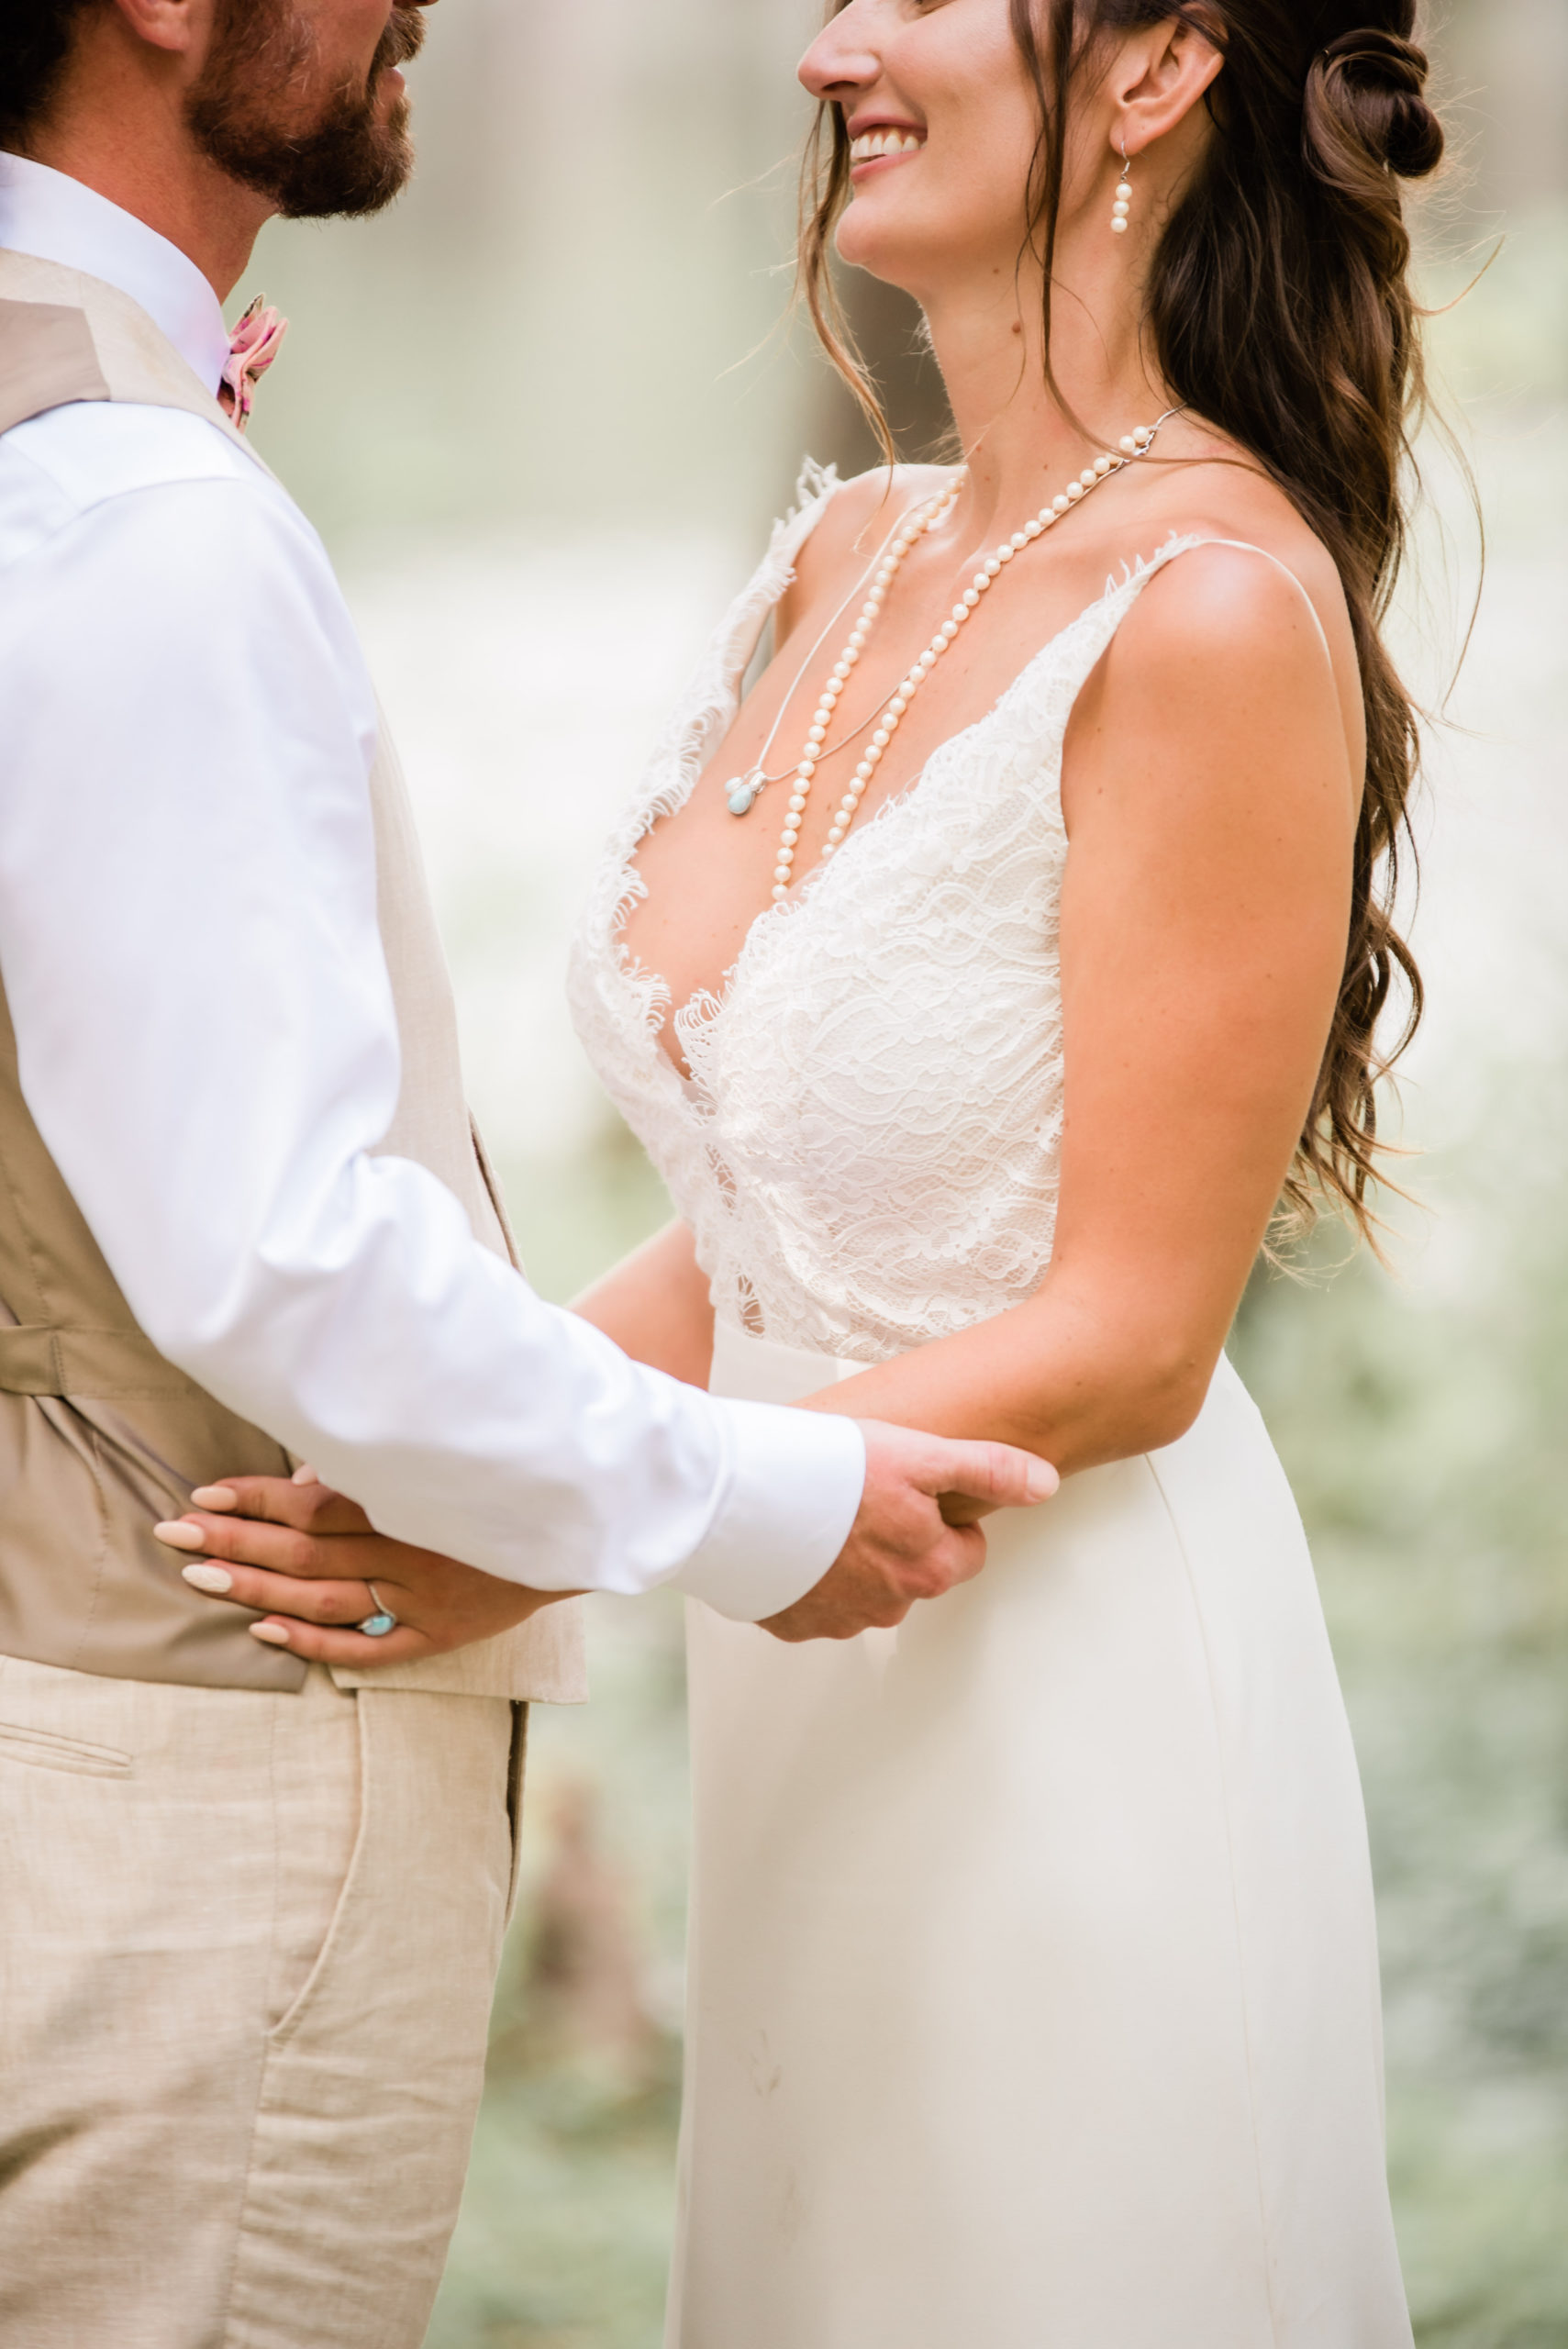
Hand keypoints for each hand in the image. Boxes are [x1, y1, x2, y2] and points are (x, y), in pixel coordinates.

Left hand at [154, 1471, 571, 1667]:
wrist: (575, 1523)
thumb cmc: (495, 1477)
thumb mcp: (439, 1456)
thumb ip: (368, 1469)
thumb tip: (299, 1480)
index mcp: (407, 1497)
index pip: (312, 1502)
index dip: (254, 1498)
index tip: (204, 1494)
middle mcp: (410, 1548)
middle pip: (304, 1549)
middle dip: (233, 1540)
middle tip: (173, 1535)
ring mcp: (423, 1595)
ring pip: (323, 1597)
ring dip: (257, 1586)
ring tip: (201, 1577)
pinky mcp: (439, 1632)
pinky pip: (367, 1646)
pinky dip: (314, 1642)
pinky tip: (266, 1629)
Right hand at [761, 1420, 1057, 1642]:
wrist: (733, 1497)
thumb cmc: (823, 1470)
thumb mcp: (920, 1454)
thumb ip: (989, 1470)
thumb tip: (1044, 1486)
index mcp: (925, 1569)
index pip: (966, 1552)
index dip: (944, 1515)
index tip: (910, 1489)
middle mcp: (886, 1607)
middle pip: (915, 1574)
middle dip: (898, 1540)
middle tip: (863, 1493)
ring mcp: (835, 1621)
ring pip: (865, 1591)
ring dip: (853, 1559)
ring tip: (822, 1510)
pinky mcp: (788, 1622)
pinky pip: (813, 1601)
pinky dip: (808, 1576)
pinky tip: (793, 1537)